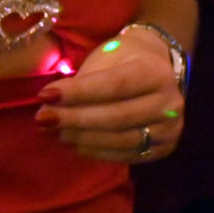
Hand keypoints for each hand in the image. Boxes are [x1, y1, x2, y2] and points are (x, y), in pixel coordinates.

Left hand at [37, 32, 184, 162]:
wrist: (157, 68)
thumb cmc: (124, 59)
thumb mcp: (106, 57)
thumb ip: (84, 80)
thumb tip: (50, 104)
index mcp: (155, 72)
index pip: (114, 85)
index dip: (78, 93)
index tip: (44, 96)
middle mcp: (169, 103)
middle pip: (117, 117)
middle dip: (75, 120)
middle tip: (42, 119)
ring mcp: (170, 129)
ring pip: (121, 140)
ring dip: (82, 138)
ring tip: (53, 133)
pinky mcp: (164, 149)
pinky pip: (127, 155)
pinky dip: (97, 151)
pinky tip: (74, 144)